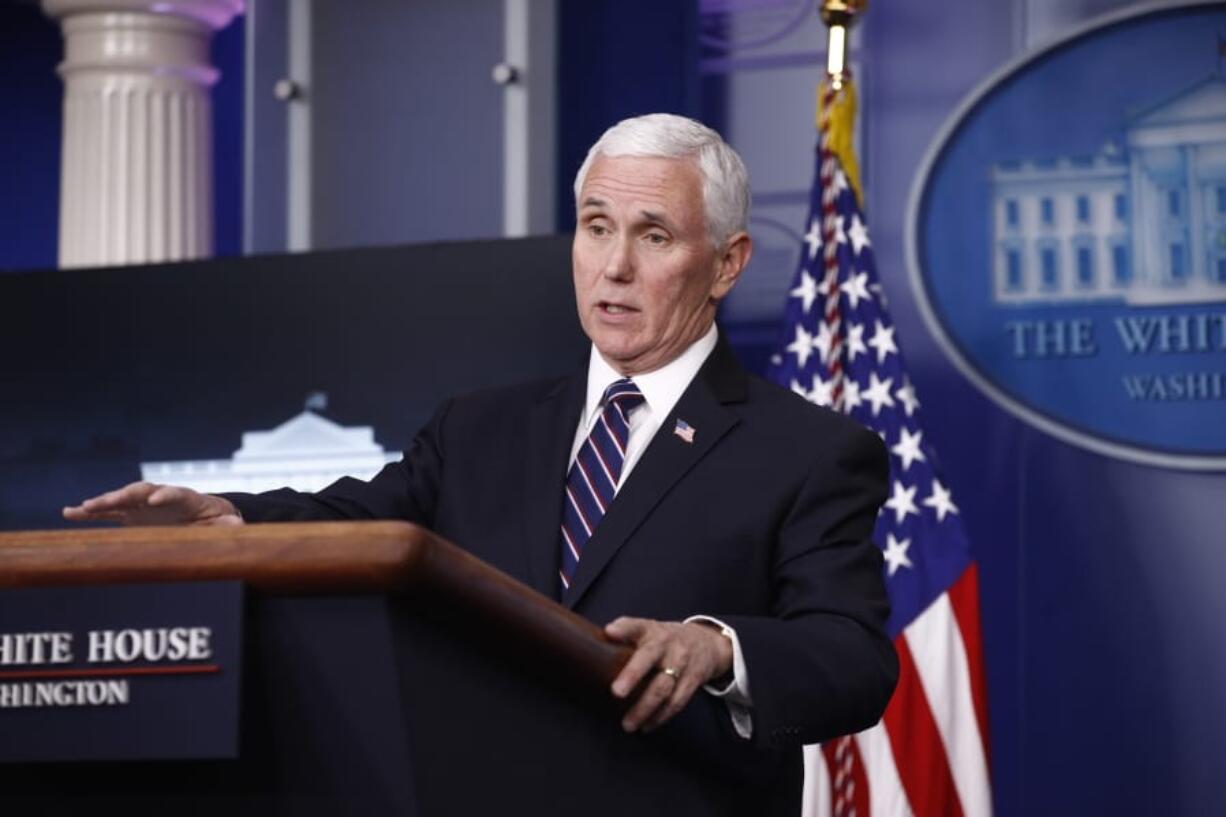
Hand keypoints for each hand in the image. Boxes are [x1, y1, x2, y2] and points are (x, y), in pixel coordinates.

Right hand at [62, 481, 242, 526]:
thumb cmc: (215, 521)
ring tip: (81, 508)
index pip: (175, 492)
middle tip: (109, 501)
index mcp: (187, 498)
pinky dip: (91, 513)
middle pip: (142, 491)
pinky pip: (109, 513)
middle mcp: (161, 498)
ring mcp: (144, 505)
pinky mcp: (132, 515)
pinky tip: (69, 513)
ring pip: (121, 500)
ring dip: (103, 502)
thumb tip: (239, 524)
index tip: (156, 499)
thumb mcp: (226, 524)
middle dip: (125, 495)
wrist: (205, 516)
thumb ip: (230, 525)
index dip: (166, 494)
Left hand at [604, 617, 732, 733]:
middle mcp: (667, 644)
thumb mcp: (649, 630)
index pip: (636, 625)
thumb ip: (626, 636)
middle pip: (649, 658)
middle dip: (632, 675)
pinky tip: (647, 726)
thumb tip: (594, 646)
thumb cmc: (666, 640)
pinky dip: (661, 716)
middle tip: (616, 692)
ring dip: (644, 708)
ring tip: (627, 725)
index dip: (623, 628)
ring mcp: (681, 662)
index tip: (609, 631)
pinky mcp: (693, 680)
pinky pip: (677, 702)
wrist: (707, 643)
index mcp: (651, 630)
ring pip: (663, 687)